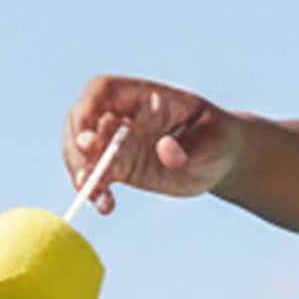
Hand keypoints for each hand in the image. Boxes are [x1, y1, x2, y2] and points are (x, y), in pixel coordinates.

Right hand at [63, 75, 238, 210]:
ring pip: (82, 152)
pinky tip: (106, 207)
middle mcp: (123, 115)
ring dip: (82, 175)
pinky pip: (97, 177)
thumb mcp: (213, 140)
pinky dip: (95, 192)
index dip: (87, 112)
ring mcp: (118, 141)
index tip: (87, 139)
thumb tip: (165, 151)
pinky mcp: (120, 167)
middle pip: (81, 122)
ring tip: (98, 197)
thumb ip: (190, 147)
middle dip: (77, 149)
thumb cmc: (218, 139)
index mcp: (143, 95)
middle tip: (86, 176)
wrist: (221, 159)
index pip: (100, 92)